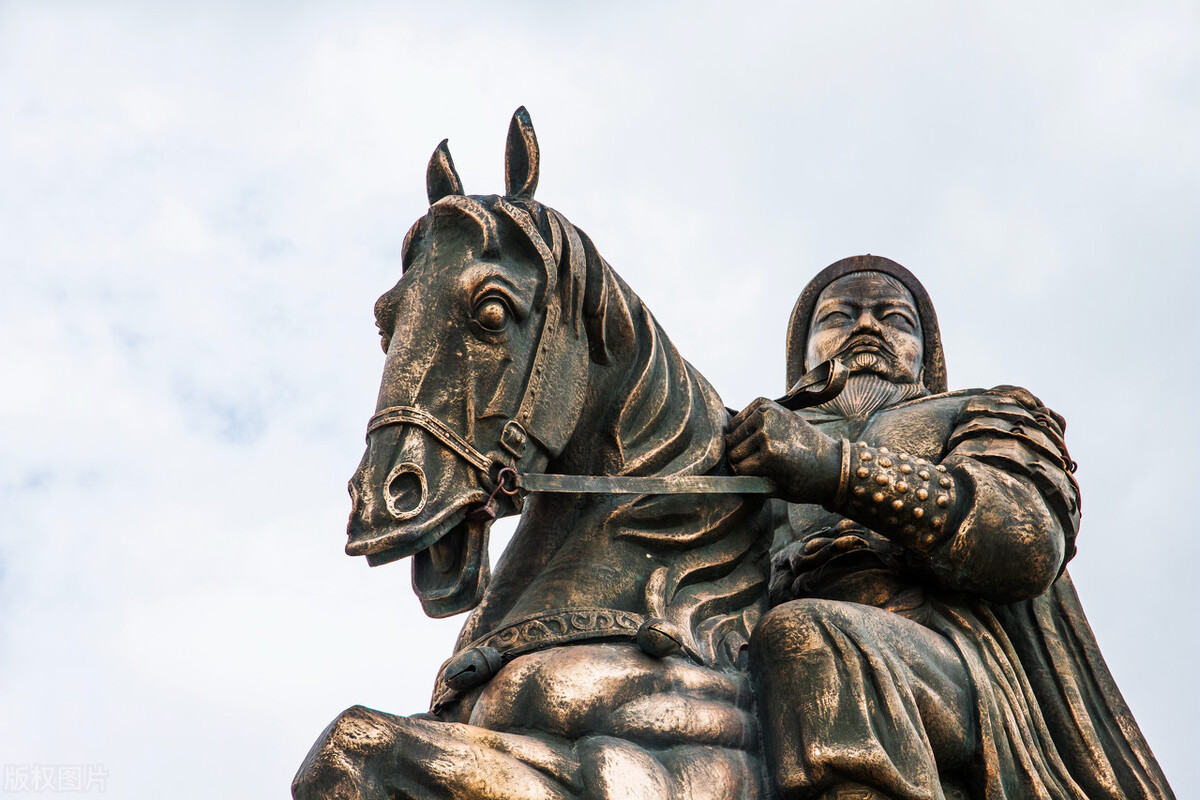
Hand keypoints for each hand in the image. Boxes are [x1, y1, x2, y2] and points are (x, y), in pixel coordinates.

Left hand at [725, 398, 841, 503]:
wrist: (833, 467)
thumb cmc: (805, 450)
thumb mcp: (782, 425)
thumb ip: (755, 426)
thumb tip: (721, 436)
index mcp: (764, 405)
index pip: (732, 427)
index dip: (743, 443)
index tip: (763, 449)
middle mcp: (764, 415)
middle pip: (731, 442)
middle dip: (743, 456)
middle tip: (769, 462)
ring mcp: (765, 434)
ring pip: (735, 457)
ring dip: (747, 468)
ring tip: (770, 468)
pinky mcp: (768, 456)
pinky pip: (742, 470)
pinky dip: (752, 478)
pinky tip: (771, 475)